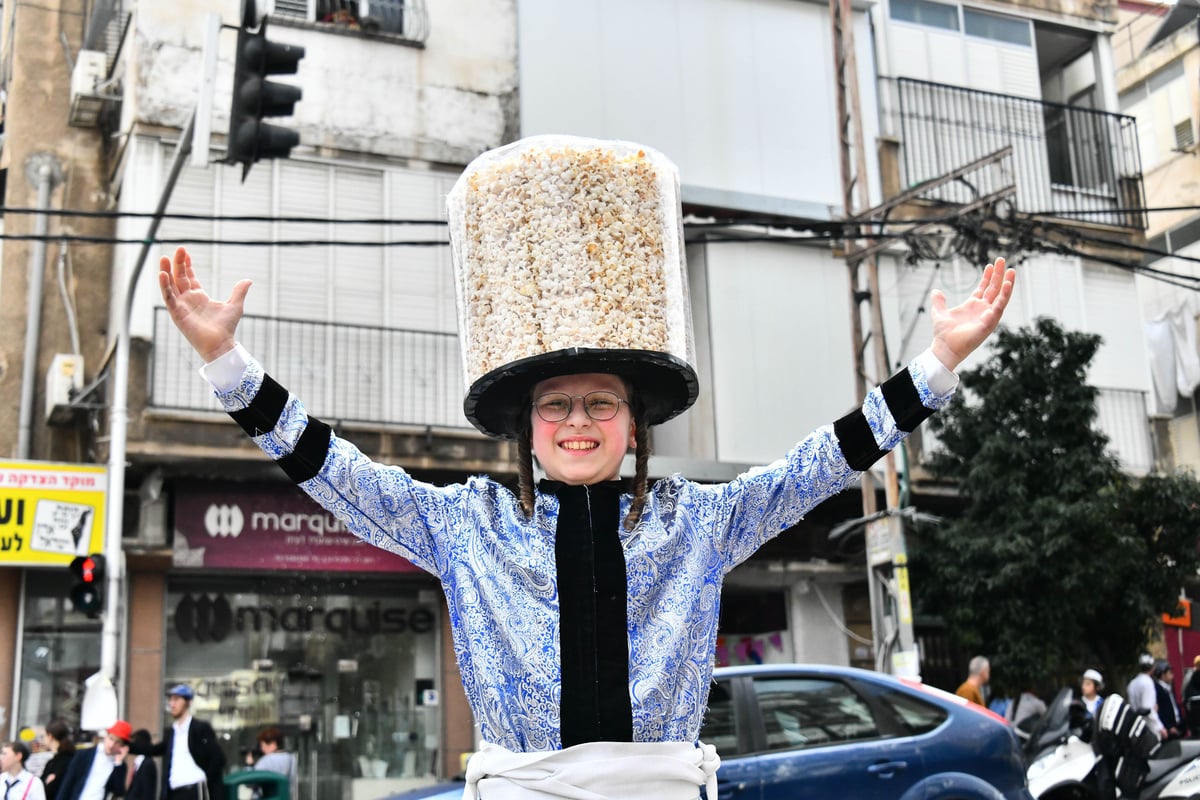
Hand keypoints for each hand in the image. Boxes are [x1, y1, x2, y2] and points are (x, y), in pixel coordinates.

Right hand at [159, 246, 251, 362]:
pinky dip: (165, 287)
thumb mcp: (235, 305)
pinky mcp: (177, 314)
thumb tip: (248, 280)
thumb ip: (239, 291)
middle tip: (179, 248)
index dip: (187, 265)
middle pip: (179, 278)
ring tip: (163, 258)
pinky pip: (168, 298)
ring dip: (166, 272)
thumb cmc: (226, 327)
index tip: (185, 252)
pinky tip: (163, 275)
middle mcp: (188, 300)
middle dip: (178, 263)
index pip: (189, 277)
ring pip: (170, 286)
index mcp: (199, 297)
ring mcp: (181, 307)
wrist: (222, 344)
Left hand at [929, 257, 1014, 370]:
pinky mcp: (989, 323)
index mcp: (973, 305)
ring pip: (1001, 297)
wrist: (944, 347)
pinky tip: (1007, 286)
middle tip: (1002, 259)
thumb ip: (939, 301)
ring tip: (1011, 272)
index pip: (984, 288)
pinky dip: (1003, 297)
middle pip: (994, 288)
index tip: (990, 264)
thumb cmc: (943, 333)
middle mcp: (982, 309)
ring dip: (1007, 284)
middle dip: (999, 274)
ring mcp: (987, 316)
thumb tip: (935, 291)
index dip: (987, 276)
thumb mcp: (939, 312)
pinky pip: (999, 308)